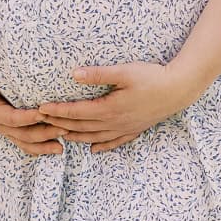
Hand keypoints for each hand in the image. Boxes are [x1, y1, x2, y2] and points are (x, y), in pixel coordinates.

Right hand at [0, 60, 65, 156]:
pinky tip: (56, 148)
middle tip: (64, 129)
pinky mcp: (11, 130)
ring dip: (44, 145)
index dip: (27, 118)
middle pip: (23, 135)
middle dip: (43, 134)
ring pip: (26, 143)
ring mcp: (5, 129)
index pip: (11, 118)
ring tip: (62, 147)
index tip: (43, 113)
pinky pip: (26, 142)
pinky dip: (40, 147)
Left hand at [36, 62, 191, 152]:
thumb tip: (73, 74)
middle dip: (60, 123)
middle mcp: (114, 122)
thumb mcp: (124, 71)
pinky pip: (114, 142)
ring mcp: (125, 128)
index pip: (76, 111)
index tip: (40, 108)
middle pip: (81, 125)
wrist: (179, 89)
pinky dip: (101, 146)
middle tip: (42, 121)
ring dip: (75, 136)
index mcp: (109, 108)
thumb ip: (98, 74)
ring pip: (94, 137)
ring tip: (59, 135)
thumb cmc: (152, 77)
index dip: (57, 110)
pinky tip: (93, 149)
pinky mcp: (135, 129)